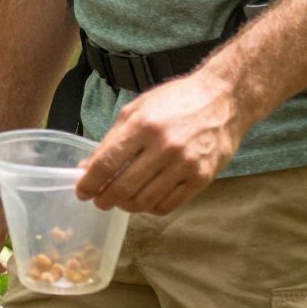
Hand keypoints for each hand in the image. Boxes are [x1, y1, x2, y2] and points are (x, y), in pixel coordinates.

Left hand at [75, 69, 244, 214]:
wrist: (224, 99)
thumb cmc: (176, 101)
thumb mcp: (136, 110)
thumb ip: (112, 139)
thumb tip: (87, 168)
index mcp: (142, 126)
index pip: (106, 164)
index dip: (89, 183)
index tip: (82, 191)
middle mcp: (164, 147)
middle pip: (123, 187)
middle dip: (104, 199)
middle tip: (100, 201)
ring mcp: (185, 164)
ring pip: (144, 200)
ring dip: (126, 206)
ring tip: (121, 201)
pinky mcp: (202, 178)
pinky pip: (169, 205)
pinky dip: (150, 208)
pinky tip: (145, 201)